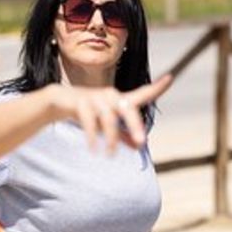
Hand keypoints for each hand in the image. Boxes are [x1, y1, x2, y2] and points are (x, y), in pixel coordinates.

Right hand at [50, 74, 172, 153]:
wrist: (60, 100)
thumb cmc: (90, 111)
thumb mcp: (108, 124)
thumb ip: (124, 135)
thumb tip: (139, 148)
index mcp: (120, 100)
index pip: (142, 93)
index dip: (157, 87)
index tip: (171, 77)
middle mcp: (111, 95)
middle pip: (128, 109)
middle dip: (135, 125)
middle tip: (142, 142)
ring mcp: (95, 97)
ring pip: (109, 118)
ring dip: (111, 138)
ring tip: (110, 155)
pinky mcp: (81, 102)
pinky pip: (89, 121)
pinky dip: (92, 136)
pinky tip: (94, 149)